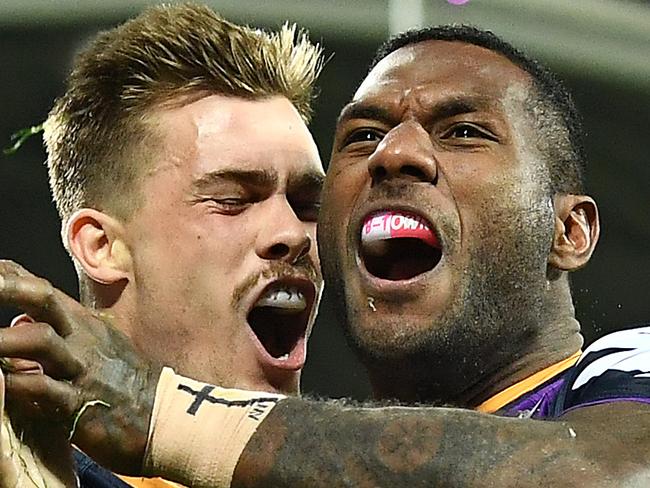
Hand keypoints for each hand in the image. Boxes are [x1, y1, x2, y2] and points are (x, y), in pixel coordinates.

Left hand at [0, 260, 160, 474]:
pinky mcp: (79, 404)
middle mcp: (83, 338)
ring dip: (4, 338)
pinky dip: (15, 382)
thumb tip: (19, 321)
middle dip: (9, 287)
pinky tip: (1, 382)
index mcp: (85, 323)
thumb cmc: (126, 383)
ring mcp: (81, 368)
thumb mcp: (100, 348)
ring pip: (40, 339)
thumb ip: (60, 333)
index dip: (10, 275)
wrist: (163, 416)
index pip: (43, 288)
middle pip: (44, 298)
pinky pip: (42, 388)